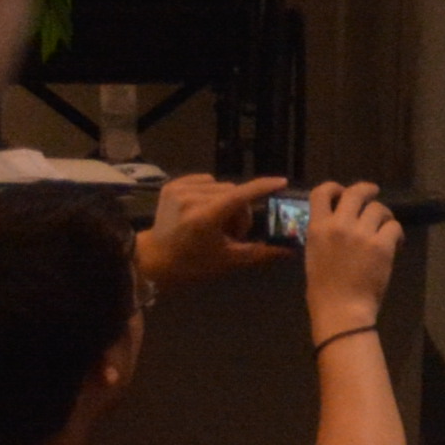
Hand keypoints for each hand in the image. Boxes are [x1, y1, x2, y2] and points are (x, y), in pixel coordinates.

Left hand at [144, 174, 293, 284]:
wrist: (154, 260)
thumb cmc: (193, 264)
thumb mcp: (229, 260)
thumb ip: (261, 252)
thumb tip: (290, 250)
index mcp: (205, 217)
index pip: (240, 196)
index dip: (262, 187)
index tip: (281, 182)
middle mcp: (191, 199)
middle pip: (233, 192)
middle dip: (240, 210)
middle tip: (233, 232)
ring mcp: (179, 190)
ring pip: (220, 186)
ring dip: (226, 201)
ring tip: (217, 221)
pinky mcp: (172, 186)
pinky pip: (204, 180)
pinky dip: (211, 192)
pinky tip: (205, 207)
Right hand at [294, 183, 404, 324]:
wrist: (341, 308)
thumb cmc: (323, 288)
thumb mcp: (314, 255)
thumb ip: (324, 234)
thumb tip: (337, 222)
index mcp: (317, 228)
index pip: (321, 192)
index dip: (334, 187)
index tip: (342, 191)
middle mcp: (339, 225)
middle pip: (356, 192)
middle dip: (367, 190)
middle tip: (373, 194)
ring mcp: (362, 234)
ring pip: (379, 209)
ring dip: (384, 216)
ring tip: (385, 227)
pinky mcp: (382, 245)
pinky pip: (394, 227)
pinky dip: (397, 234)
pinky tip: (396, 243)